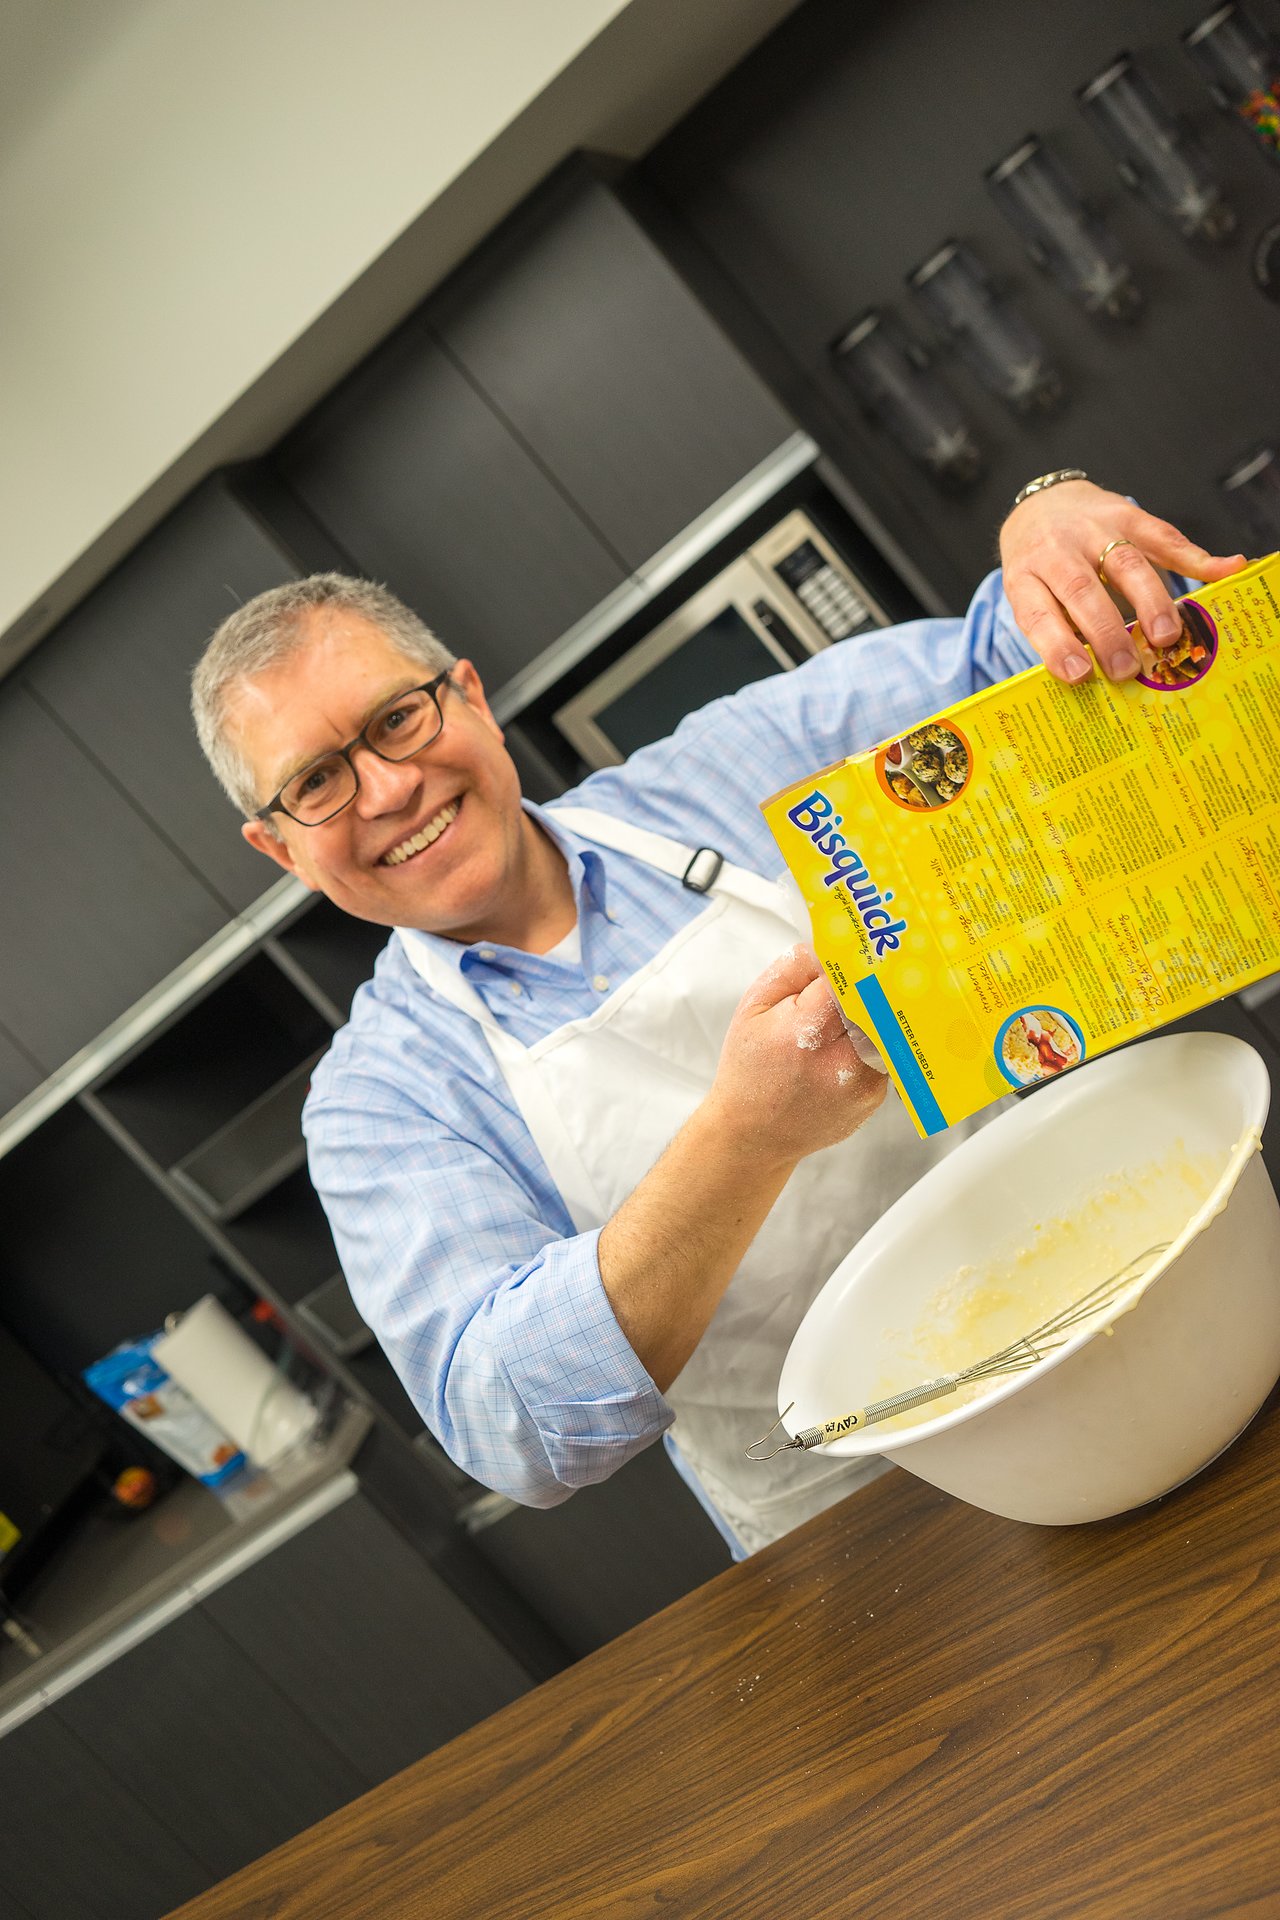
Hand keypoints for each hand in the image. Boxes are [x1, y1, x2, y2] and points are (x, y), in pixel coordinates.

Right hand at [708, 945, 886, 1166]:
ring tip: (858, 1005)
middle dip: (870, 983)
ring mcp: (861, 1084)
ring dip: (876, 1011)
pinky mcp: (874, 1098)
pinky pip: (885, 1052)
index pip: (849, 979)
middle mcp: (839, 1062)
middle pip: (875, 1001)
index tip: (855, 950)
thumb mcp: (754, 1007)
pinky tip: (852, 1042)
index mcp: (803, 1033)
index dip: (852, 961)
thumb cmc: (750, 1068)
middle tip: (871, 966)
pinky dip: (874, 1040)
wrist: (755, 1134)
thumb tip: (831, 946)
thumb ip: (793, 968)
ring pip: (886, 1026)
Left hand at [998, 479, 1243, 685]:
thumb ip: (1060, 629)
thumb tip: (1096, 677)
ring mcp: (1092, 529)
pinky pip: (1163, 536)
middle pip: (1083, 590)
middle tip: (1127, 668)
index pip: (1038, 614)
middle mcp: (1055, 549)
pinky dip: (1196, 556)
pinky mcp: (1126, 514)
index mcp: (1025, 577)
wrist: (1043, 504)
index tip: (1080, 674)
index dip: (1058, 646)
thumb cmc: (1040, 567)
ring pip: (1125, 564)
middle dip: (1108, 633)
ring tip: (1166, 637)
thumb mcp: (1031, 595)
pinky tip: (1224, 570)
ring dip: (1150, 602)